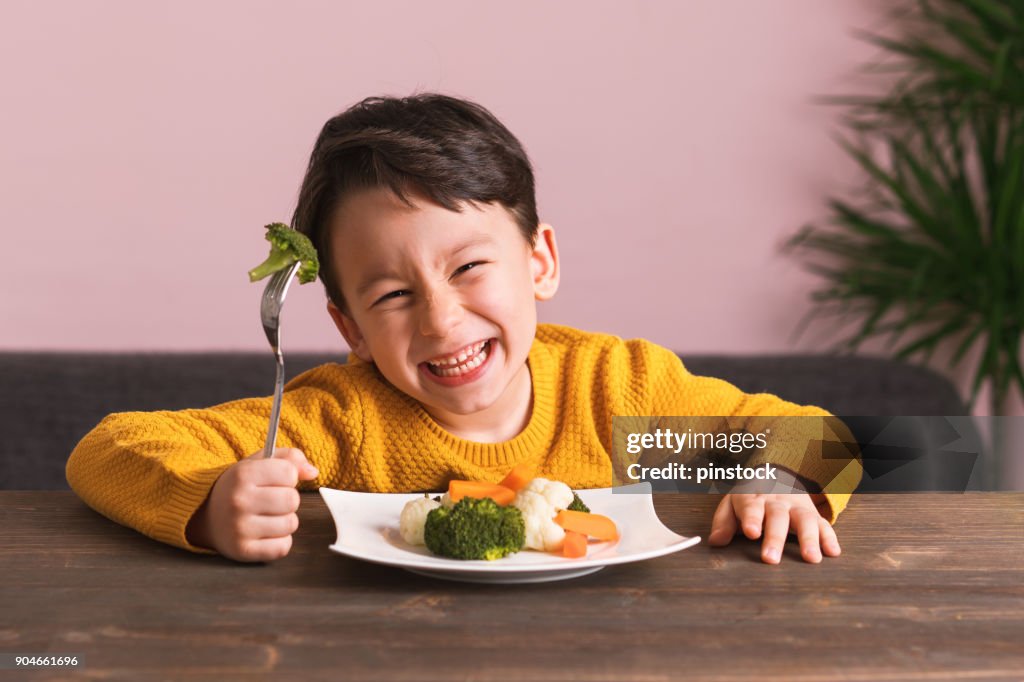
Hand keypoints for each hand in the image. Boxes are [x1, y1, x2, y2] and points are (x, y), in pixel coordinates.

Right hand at [186, 448, 318, 562]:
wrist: (205, 515)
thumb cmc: (240, 486)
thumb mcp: (258, 463)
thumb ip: (289, 458)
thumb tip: (313, 472)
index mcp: (242, 474)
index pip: (289, 472)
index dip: (288, 476)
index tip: (276, 480)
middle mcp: (239, 500)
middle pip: (292, 500)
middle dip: (288, 500)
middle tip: (272, 501)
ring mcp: (239, 528)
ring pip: (290, 524)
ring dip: (285, 521)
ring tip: (268, 517)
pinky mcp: (242, 550)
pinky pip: (282, 547)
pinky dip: (280, 542)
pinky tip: (266, 533)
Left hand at [706, 470, 840, 563]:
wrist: (775, 476)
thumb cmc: (749, 499)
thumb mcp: (732, 505)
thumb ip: (723, 523)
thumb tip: (715, 541)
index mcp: (753, 498)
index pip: (751, 507)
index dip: (751, 519)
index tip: (751, 532)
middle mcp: (777, 502)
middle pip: (777, 517)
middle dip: (775, 537)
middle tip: (771, 558)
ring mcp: (797, 507)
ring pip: (804, 520)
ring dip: (809, 539)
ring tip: (811, 558)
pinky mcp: (813, 515)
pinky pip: (824, 524)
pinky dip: (830, 538)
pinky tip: (833, 552)